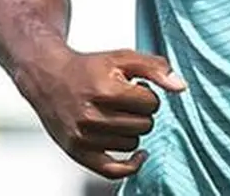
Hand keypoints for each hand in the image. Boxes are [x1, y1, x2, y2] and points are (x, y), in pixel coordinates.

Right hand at [16, 47, 187, 179]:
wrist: (49, 78)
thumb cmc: (89, 68)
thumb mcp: (123, 57)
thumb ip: (156, 68)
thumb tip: (181, 87)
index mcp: (104, 90)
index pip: (150, 103)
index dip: (148, 94)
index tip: (135, 88)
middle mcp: (91, 116)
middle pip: (144, 124)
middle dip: (141, 111)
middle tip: (125, 101)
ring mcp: (83, 137)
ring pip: (132, 144)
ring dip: (132, 130)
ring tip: (117, 115)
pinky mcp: (78, 152)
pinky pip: (114, 171)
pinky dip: (131, 165)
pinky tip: (139, 154)